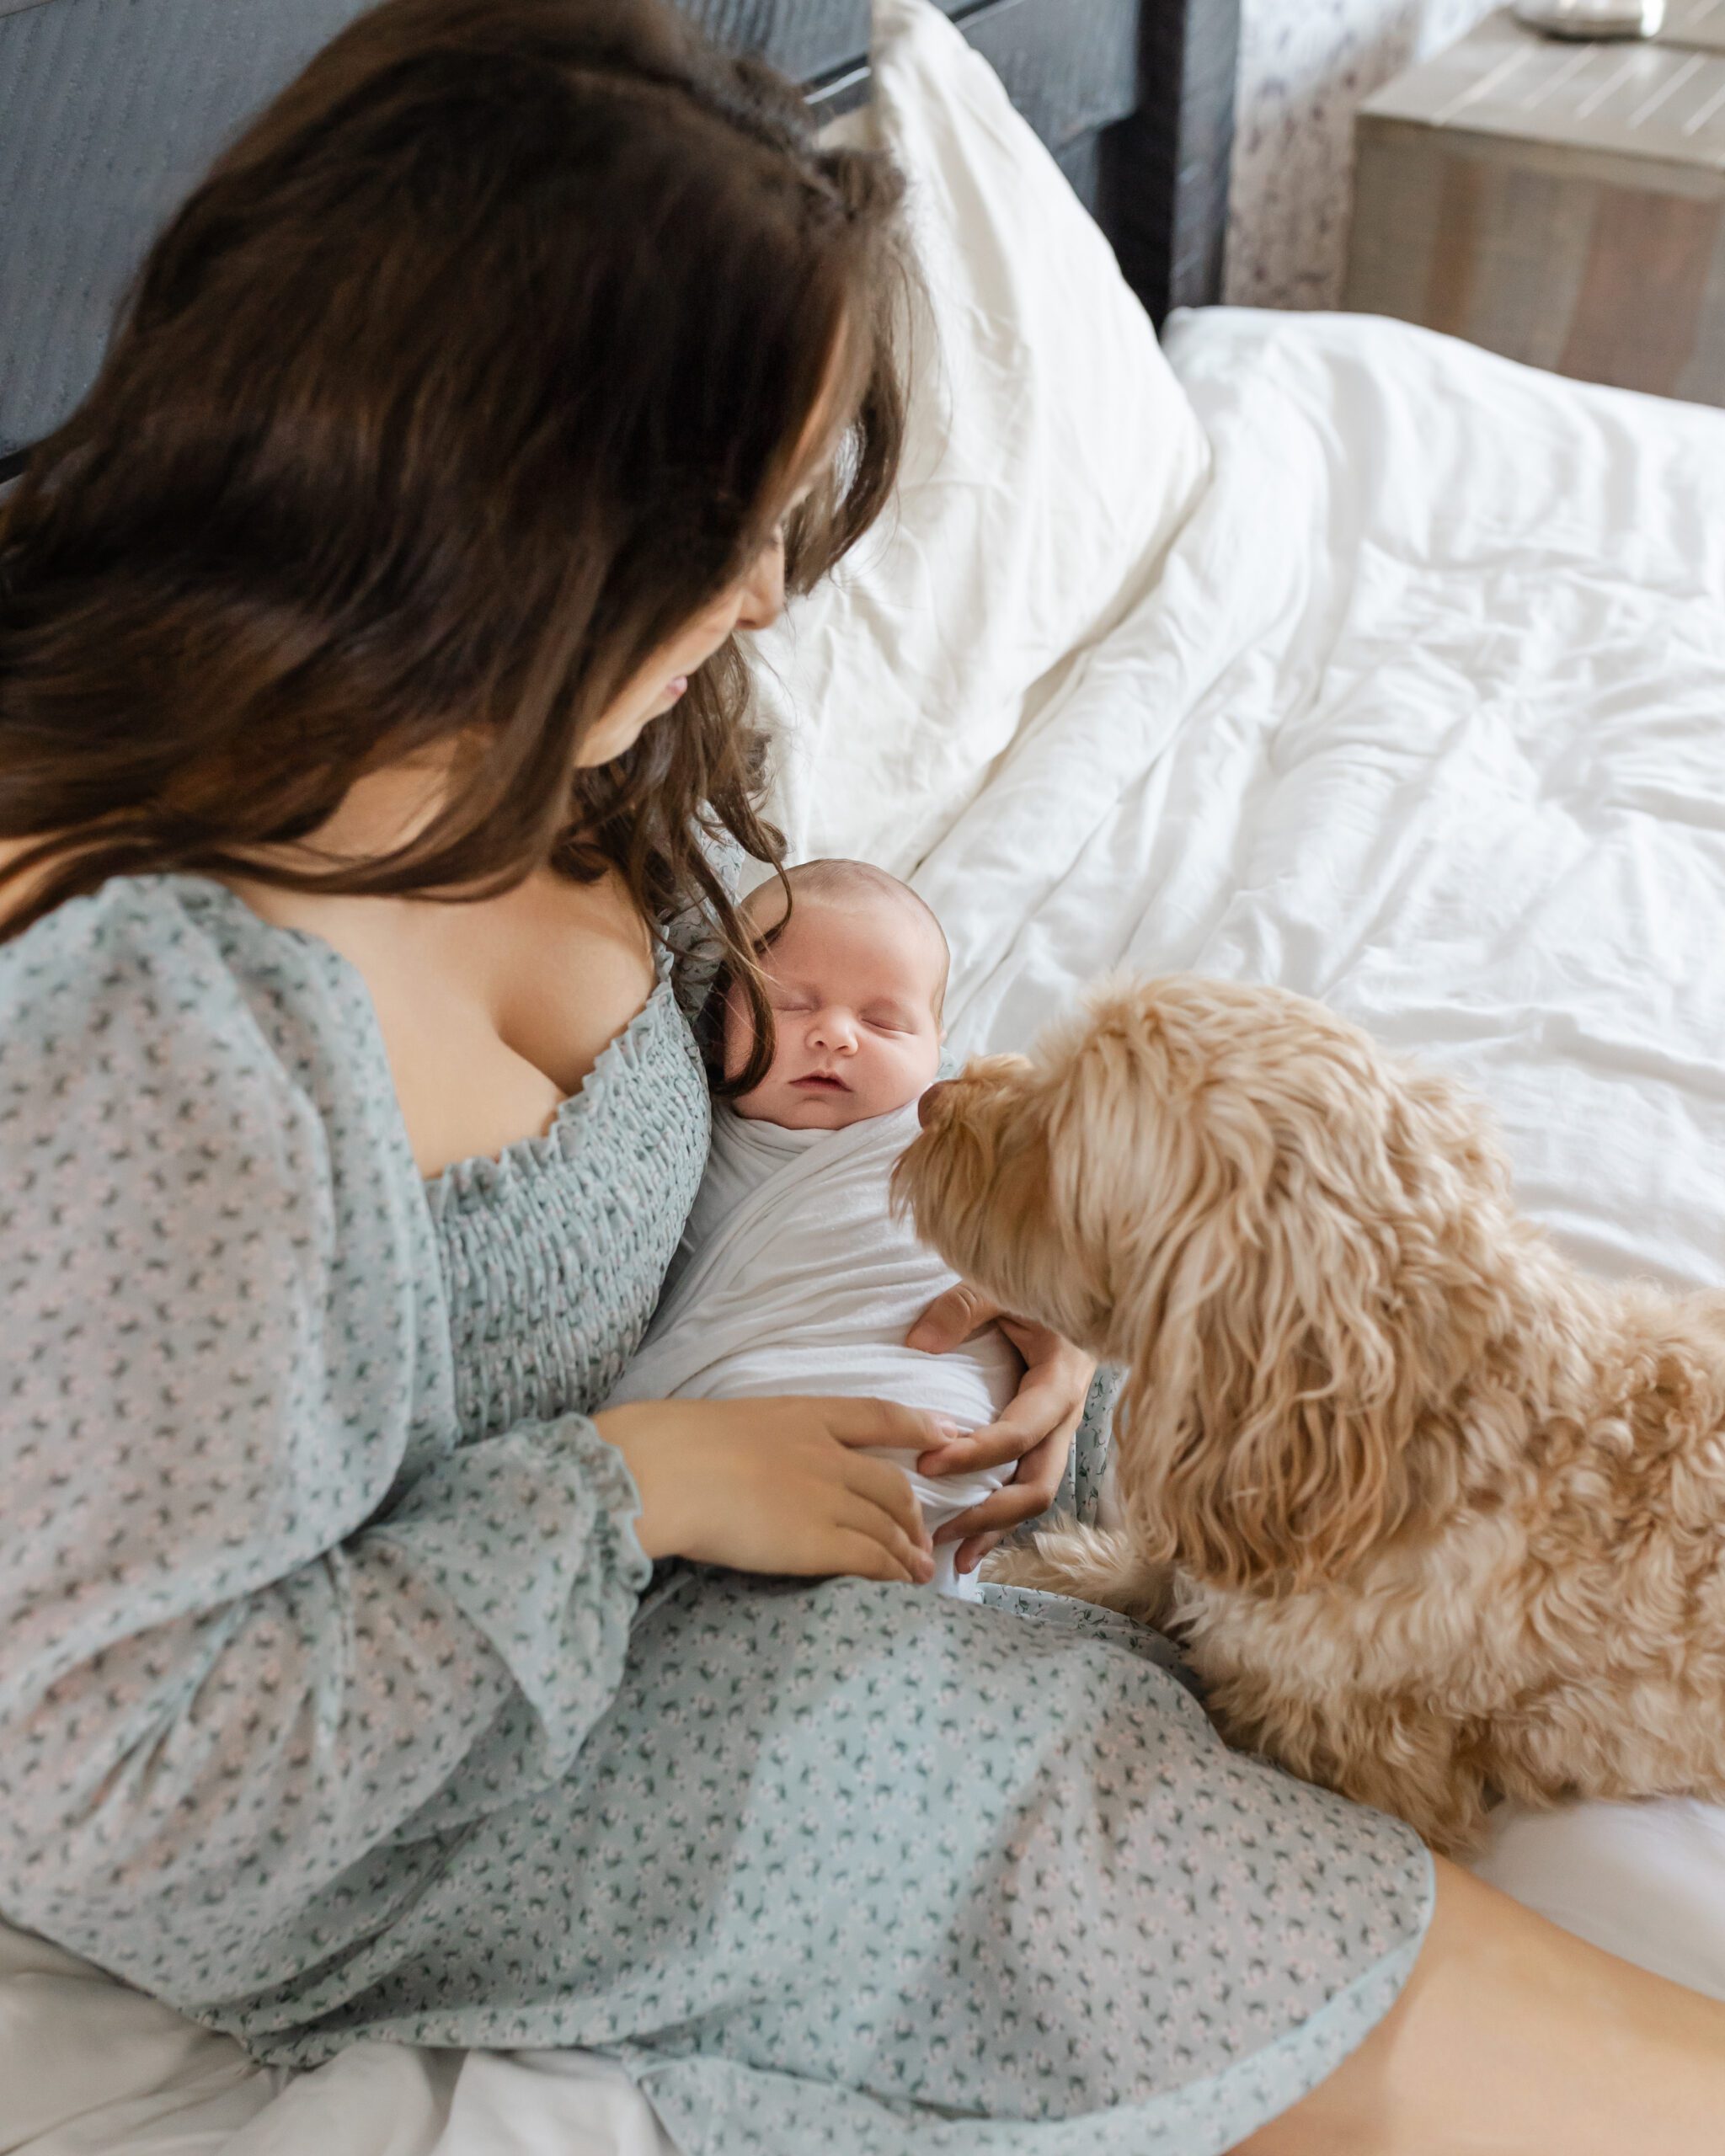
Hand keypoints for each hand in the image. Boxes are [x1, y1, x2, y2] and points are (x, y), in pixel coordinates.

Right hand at [594, 1394, 937, 1583]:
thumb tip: (749, 1466)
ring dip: (908, 1550)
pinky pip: (870, 1558)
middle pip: (891, 1482)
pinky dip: (891, 1571)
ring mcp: (824, 1496)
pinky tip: (899, 1583)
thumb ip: (756, 1442)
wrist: (657, 1473)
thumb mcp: (725, 1423)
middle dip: (913, 1512)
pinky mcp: (816, 1541)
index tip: (950, 1433)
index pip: (878, 1415)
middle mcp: (824, 1452)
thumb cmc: (666, 1446)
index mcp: (800, 1413)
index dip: (920, 1426)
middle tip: (921, 1534)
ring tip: (918, 1571)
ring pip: (886, 1524)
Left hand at [906, 1285, 1094, 1576]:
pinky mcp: (1046, 1439)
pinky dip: (1001, 1517)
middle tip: (938, 1532)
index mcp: (1060, 1381)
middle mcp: (1065, 1417)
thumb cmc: (1037, 1285)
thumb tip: (920, 1344)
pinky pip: (1028, 1485)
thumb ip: (963, 1307)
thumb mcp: (1002, 1286)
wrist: (1080, 1289)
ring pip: (1035, 1495)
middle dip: (990, 1516)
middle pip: (1038, 1485)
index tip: (926, 1464)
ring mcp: (1059, 1433)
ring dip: (996, 1528)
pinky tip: (971, 1541)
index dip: (975, 1454)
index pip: (1019, 1432)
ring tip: (952, 1557)